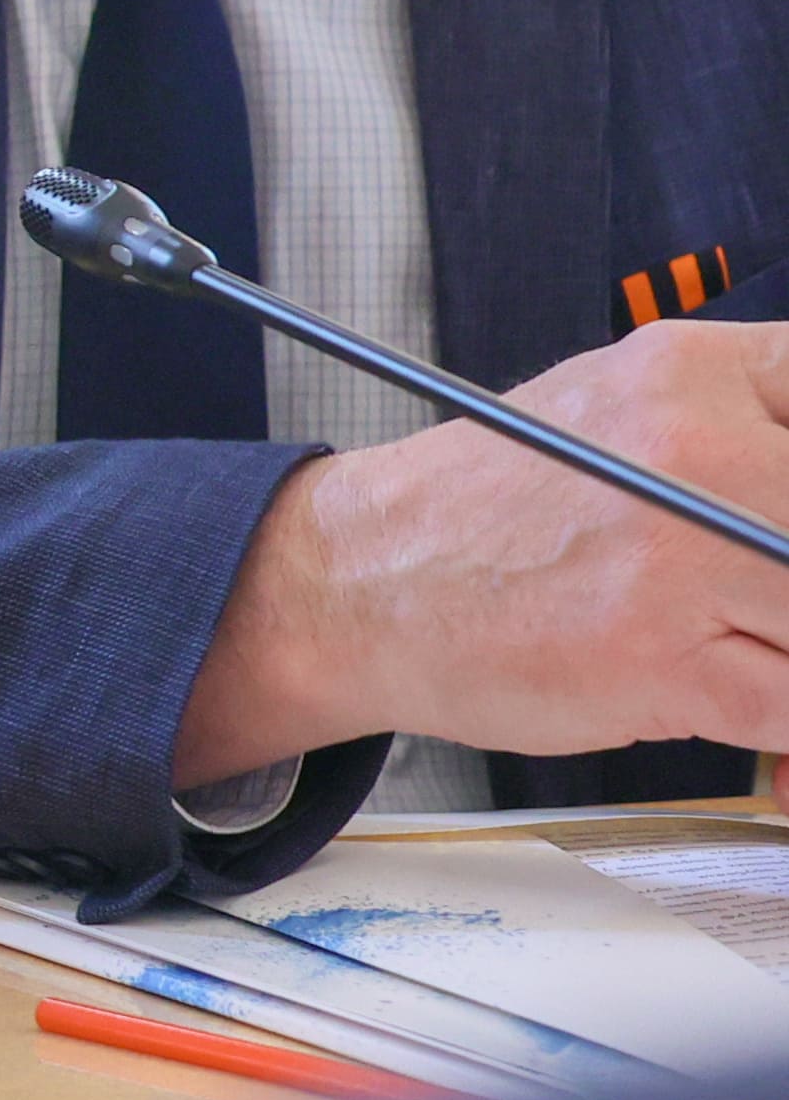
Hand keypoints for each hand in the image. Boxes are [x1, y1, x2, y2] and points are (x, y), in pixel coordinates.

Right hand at [178, 320, 788, 780]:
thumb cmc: (487, 512)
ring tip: (746, 650)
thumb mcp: (625, 409)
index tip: (784, 525)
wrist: (354, 584)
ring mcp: (680, 556)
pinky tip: (745, 711)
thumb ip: (745, 430)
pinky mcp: (660, 662)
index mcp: (690, 368)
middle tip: (764, 604)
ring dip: (787, 649)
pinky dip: (784, 731)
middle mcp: (693, 445)